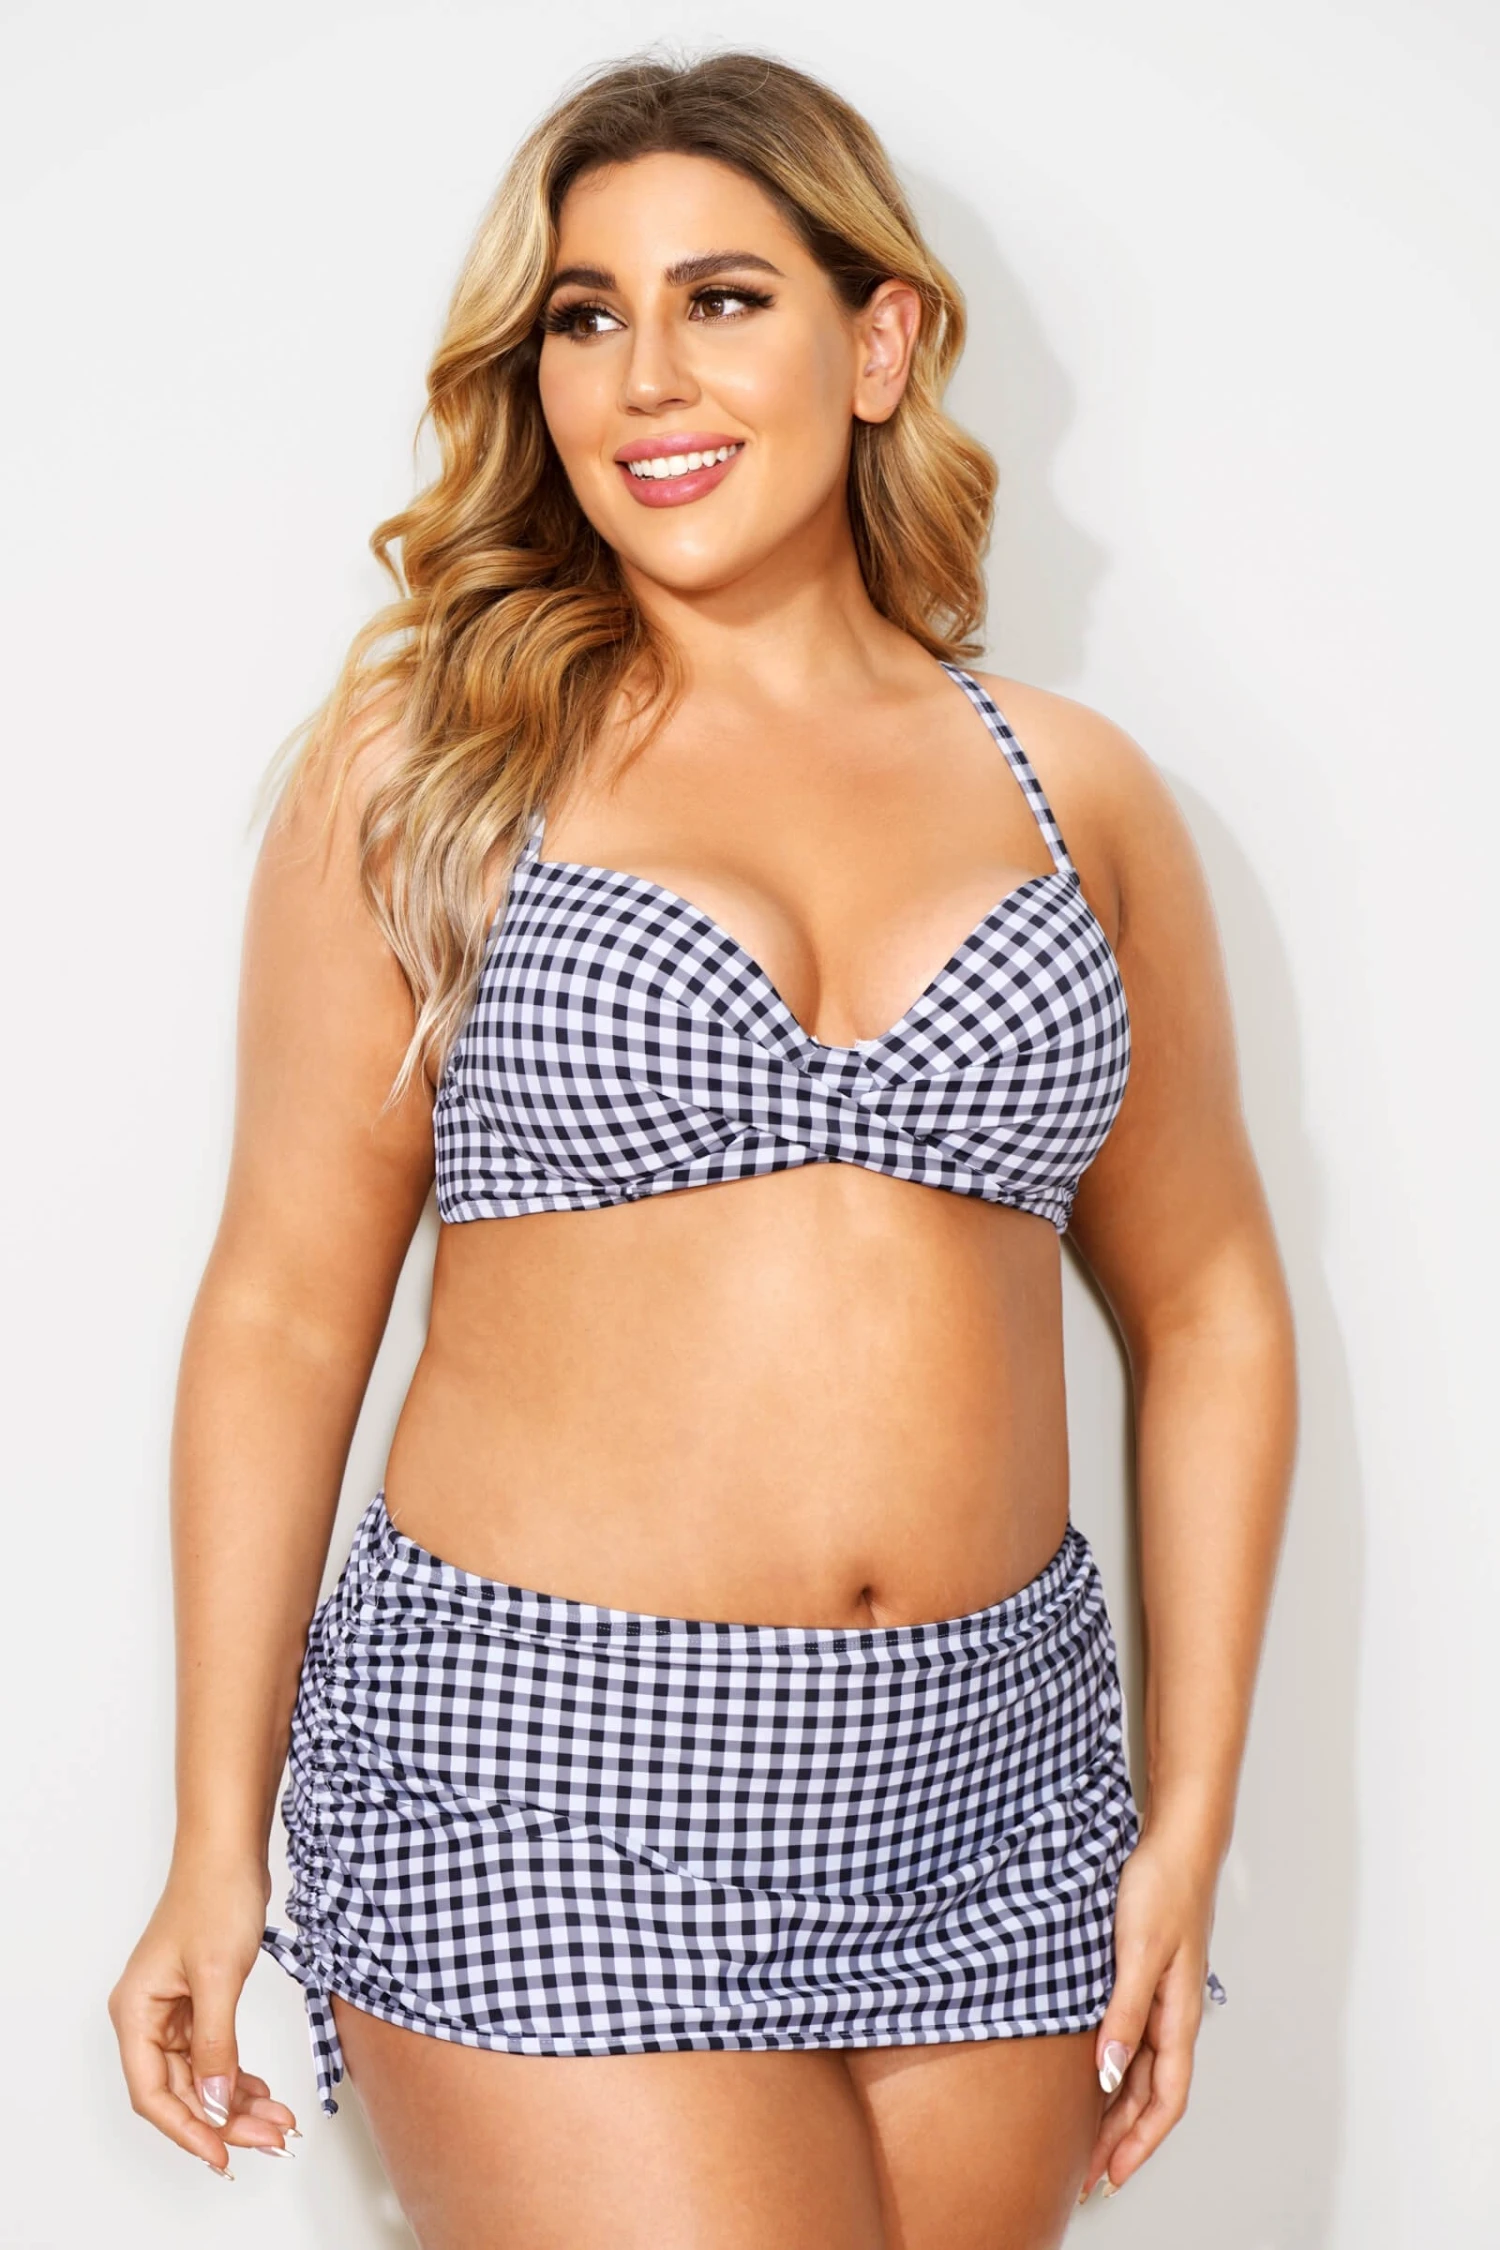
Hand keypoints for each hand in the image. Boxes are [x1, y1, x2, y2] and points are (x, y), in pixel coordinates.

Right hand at [108, 1855, 298, 2177]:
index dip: (187, 2129)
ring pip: (201, 2076)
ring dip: (237, 2101)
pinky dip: (238, 2074)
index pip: (152, 2093)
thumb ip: (216, 2043)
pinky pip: (214, 2053)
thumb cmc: (215, 1896)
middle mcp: (147, 2017)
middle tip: (270, 2139)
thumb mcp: (218, 1975)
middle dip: (225, 2119)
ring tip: (278, 2122)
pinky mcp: (198, 2001)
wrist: (230, 1850)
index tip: (223, 2155)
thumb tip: (217, 2102)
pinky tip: (263, 2091)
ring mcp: (173, 2010)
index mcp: (136, 2013)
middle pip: (180, 2090)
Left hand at [1076, 1827, 1215, 2201]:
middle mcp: (1173, 2015)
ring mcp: (1161, 1998)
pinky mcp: (1145, 1979)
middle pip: (1151, 2095)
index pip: (1166, 2099)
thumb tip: (1107, 2072)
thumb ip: (1124, 2013)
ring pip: (1141, 2072)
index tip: (1111, 2175)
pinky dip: (1114, 2069)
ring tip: (1085, 2140)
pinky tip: (1090, 2076)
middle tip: (1087, 2174)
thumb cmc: (1163, 1888)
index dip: (1140, 2142)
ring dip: (1117, 2109)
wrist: (1174, 1842)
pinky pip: (1133, 2041)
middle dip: (1123, 2139)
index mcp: (1179, 2016)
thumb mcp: (1137, 1951)